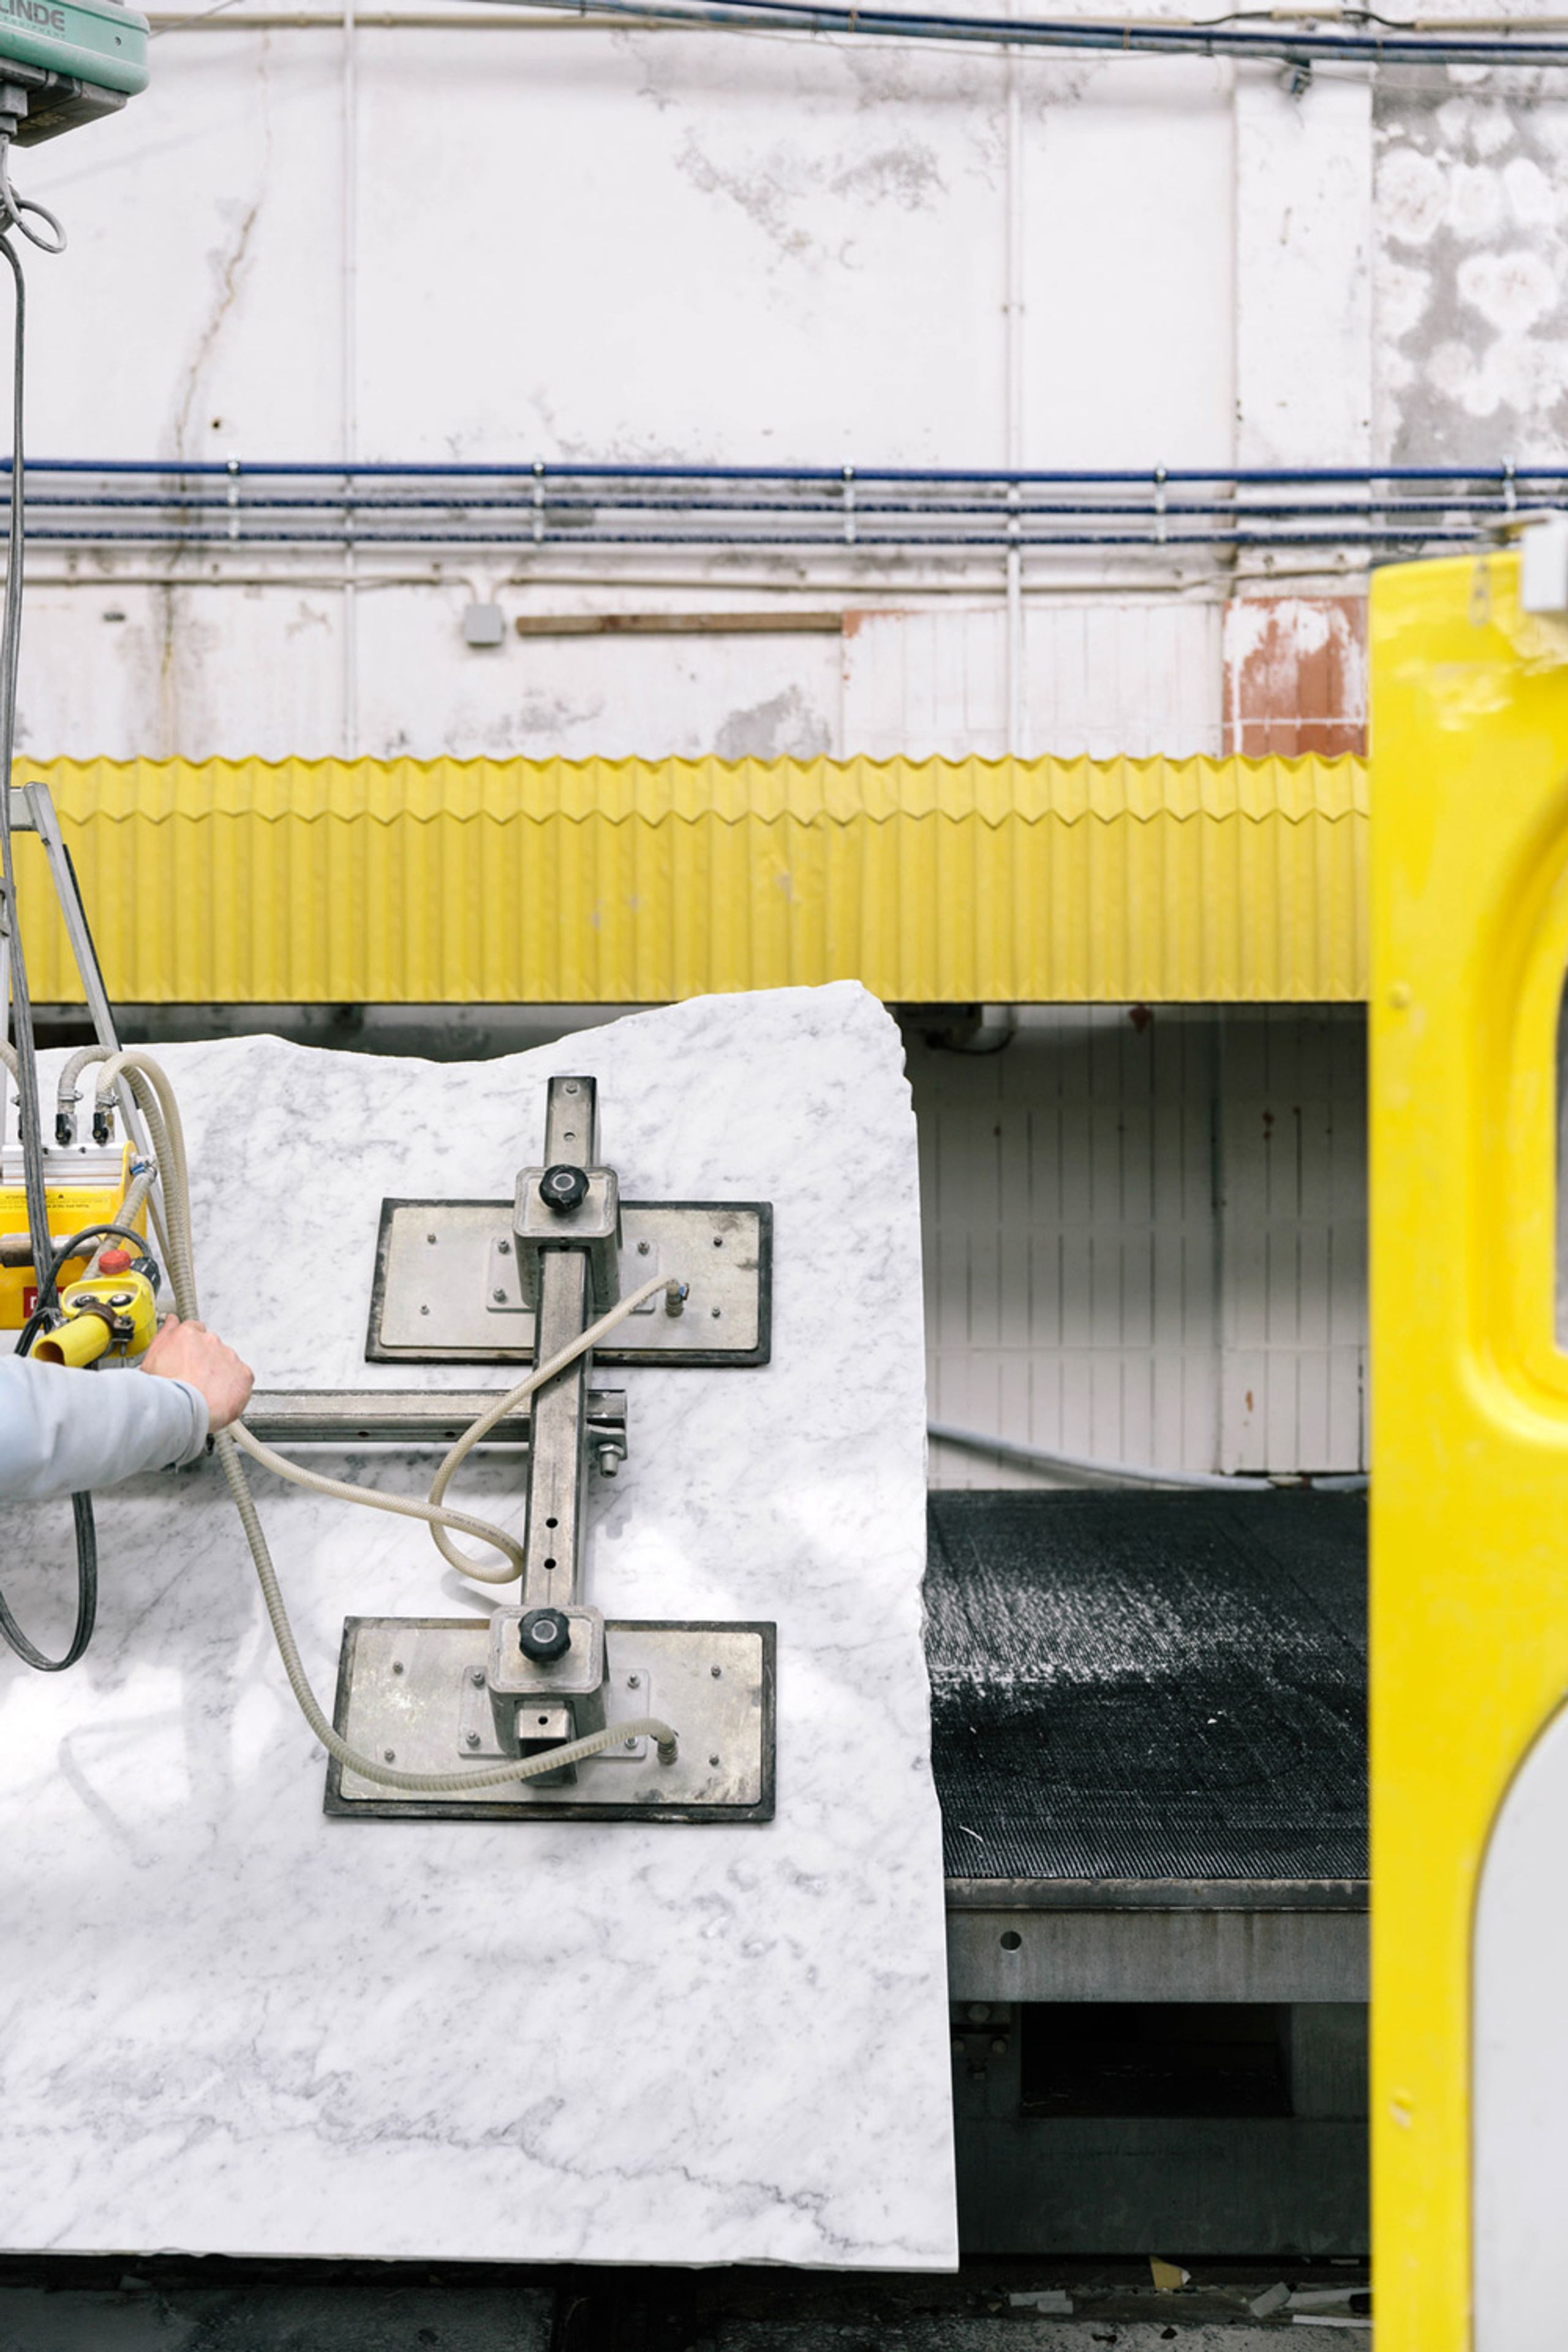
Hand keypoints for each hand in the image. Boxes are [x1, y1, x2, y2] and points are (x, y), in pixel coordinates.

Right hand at [141, 1314, 253, 1431]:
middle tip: (195, 1381)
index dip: (191, 1348)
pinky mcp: (243, 1374)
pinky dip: (234, 1388)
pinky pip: (241, 1379)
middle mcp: (211, 1341)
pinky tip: (219, 1399)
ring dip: (219, 1375)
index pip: (195, 1330)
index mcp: (188, 1334)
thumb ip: (165, 1334)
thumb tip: (171, 1321)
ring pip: (227, 1363)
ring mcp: (229, 1357)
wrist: (182, 1409)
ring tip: (205, 1393)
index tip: (189, 1359)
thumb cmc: (164, 1388)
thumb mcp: (151, 1358)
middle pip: (211, 1348)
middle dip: (205, 1362)